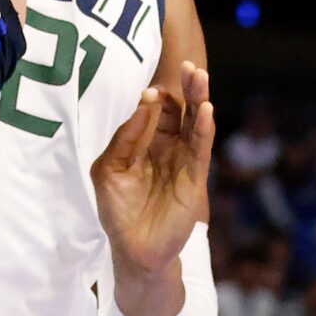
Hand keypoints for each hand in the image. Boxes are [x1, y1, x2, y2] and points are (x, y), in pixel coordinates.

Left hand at [92, 61, 214, 283]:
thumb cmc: (118, 210)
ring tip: (200, 76)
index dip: (155, 98)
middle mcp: (170, 149)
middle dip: (186, 88)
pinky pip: (201, 150)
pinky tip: (206, 111)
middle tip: (188, 65)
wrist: (131, 249)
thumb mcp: (109, 169)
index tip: (149, 92)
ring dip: (199, 100)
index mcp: (149, 143)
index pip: (158, 110)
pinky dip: (203, 130)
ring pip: (195, 125)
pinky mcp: (194, 180)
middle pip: (182, 111)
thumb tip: (143, 104)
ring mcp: (184, 163)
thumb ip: (125, 138)